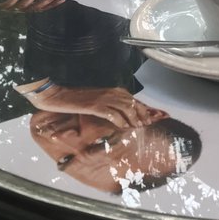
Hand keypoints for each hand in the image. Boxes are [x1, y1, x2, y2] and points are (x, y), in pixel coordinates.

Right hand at [19, 84, 158, 128]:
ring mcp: (103, 99)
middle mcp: (111, 93)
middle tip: (149, 124)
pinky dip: (121, 121)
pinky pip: (113, 114)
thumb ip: (110, 105)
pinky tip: (124, 127)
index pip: (135, 100)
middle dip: (145, 115)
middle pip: (134, 104)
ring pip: (127, 109)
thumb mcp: (96, 100)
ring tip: (138, 128)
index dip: (148, 109)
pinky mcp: (95, 106)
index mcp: (112, 91)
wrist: (58, 95)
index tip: (160, 116)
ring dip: (135, 119)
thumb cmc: (76, 99)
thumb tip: (124, 116)